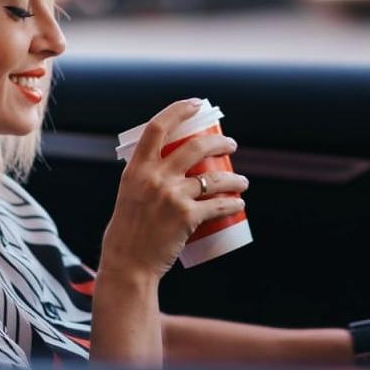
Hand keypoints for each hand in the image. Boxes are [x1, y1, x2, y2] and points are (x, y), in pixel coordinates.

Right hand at [99, 98, 248, 280]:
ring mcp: (172, 196)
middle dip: (220, 142)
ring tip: (242, 181)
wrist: (127, 265)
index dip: (178, 110)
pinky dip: (233, 203)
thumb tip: (166, 164)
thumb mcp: (128, 194)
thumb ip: (145, 178)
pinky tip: (239, 203)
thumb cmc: (127, 232)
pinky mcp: (186, 217)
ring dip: (235, 177)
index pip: (157, 127)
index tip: (195, 104)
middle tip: (230, 145)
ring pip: (214, 177)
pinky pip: (218, 205)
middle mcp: (154, 178)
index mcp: (136, 169)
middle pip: (195, 147)